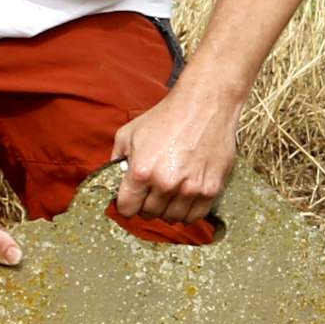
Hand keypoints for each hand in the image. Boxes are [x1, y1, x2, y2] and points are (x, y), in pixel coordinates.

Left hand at [108, 80, 238, 224]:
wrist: (204, 105)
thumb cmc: (166, 117)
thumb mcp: (129, 133)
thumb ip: (116, 159)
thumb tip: (114, 180)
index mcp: (141, 171)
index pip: (126, 209)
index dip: (126, 204)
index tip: (131, 199)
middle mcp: (165, 183)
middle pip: (149, 214)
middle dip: (146, 204)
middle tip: (151, 191)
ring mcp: (190, 189)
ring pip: (172, 218)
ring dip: (167, 209)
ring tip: (169, 193)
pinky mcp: (210, 189)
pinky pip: (195, 216)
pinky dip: (188, 211)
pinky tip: (184, 196)